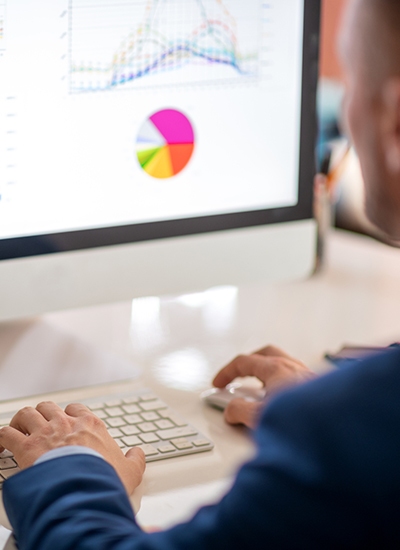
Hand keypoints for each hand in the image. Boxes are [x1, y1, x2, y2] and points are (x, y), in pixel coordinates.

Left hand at [0, 402, 144, 494]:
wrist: (84, 488)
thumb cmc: (105, 479)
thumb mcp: (129, 471)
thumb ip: (135, 459)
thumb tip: (139, 454)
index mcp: (90, 425)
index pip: (76, 408)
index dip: (69, 414)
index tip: (66, 423)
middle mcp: (66, 423)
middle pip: (48, 407)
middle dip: (42, 414)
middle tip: (40, 427)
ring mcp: (45, 433)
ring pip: (27, 413)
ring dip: (21, 421)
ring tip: (20, 431)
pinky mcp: (26, 447)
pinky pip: (7, 433)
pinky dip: (2, 438)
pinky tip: (1, 447)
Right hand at [213, 345, 315, 428]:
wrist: (339, 428)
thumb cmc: (307, 420)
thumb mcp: (261, 417)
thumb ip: (240, 412)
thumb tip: (231, 410)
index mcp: (277, 368)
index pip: (244, 361)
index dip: (227, 372)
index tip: (218, 384)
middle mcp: (294, 367)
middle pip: (265, 355)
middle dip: (248, 363)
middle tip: (237, 375)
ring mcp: (308, 375)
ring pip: (282, 364)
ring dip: (266, 373)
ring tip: (259, 389)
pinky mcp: (318, 389)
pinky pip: (294, 376)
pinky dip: (281, 382)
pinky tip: (282, 401)